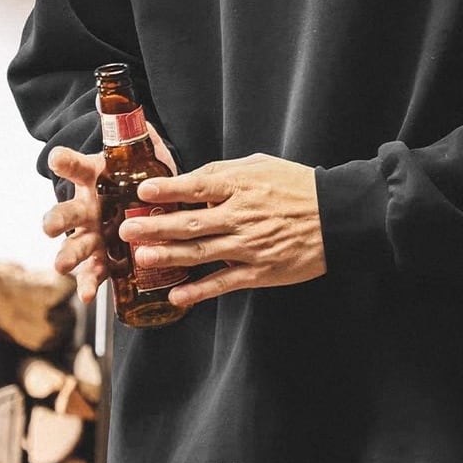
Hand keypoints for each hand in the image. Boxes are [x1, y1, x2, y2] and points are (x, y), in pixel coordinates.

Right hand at [43, 126, 176, 303]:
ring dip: (67, 256)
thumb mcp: (140, 149)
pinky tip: (87, 294)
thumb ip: (130, 128)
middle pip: (64, 212)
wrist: (154, 202)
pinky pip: (94, 271)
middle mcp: (86, 206)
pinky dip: (88, 283)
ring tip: (63, 266)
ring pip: (74, 246)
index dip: (65, 161)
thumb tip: (110, 99)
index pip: (72, 166)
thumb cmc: (142, 173)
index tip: (58, 157)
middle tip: (51, 226)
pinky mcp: (104, 258)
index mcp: (92, 177)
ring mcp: (92, 234)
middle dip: (56, 219)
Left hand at [118, 152, 326, 308]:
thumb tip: (192, 180)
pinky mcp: (260, 271)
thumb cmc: (298, 187)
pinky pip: (224, 282)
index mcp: (243, 186)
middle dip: (155, 227)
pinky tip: (176, 295)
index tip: (143, 191)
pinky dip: (199, 291)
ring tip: (140, 258)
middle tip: (126, 230)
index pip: (199, 185)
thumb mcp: (263, 166)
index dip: (169, 189)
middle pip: (191, 222)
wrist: (336, 216)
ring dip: (168, 256)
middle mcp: (242, 216)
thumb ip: (227, 172)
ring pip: (201, 253)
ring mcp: (250, 246)